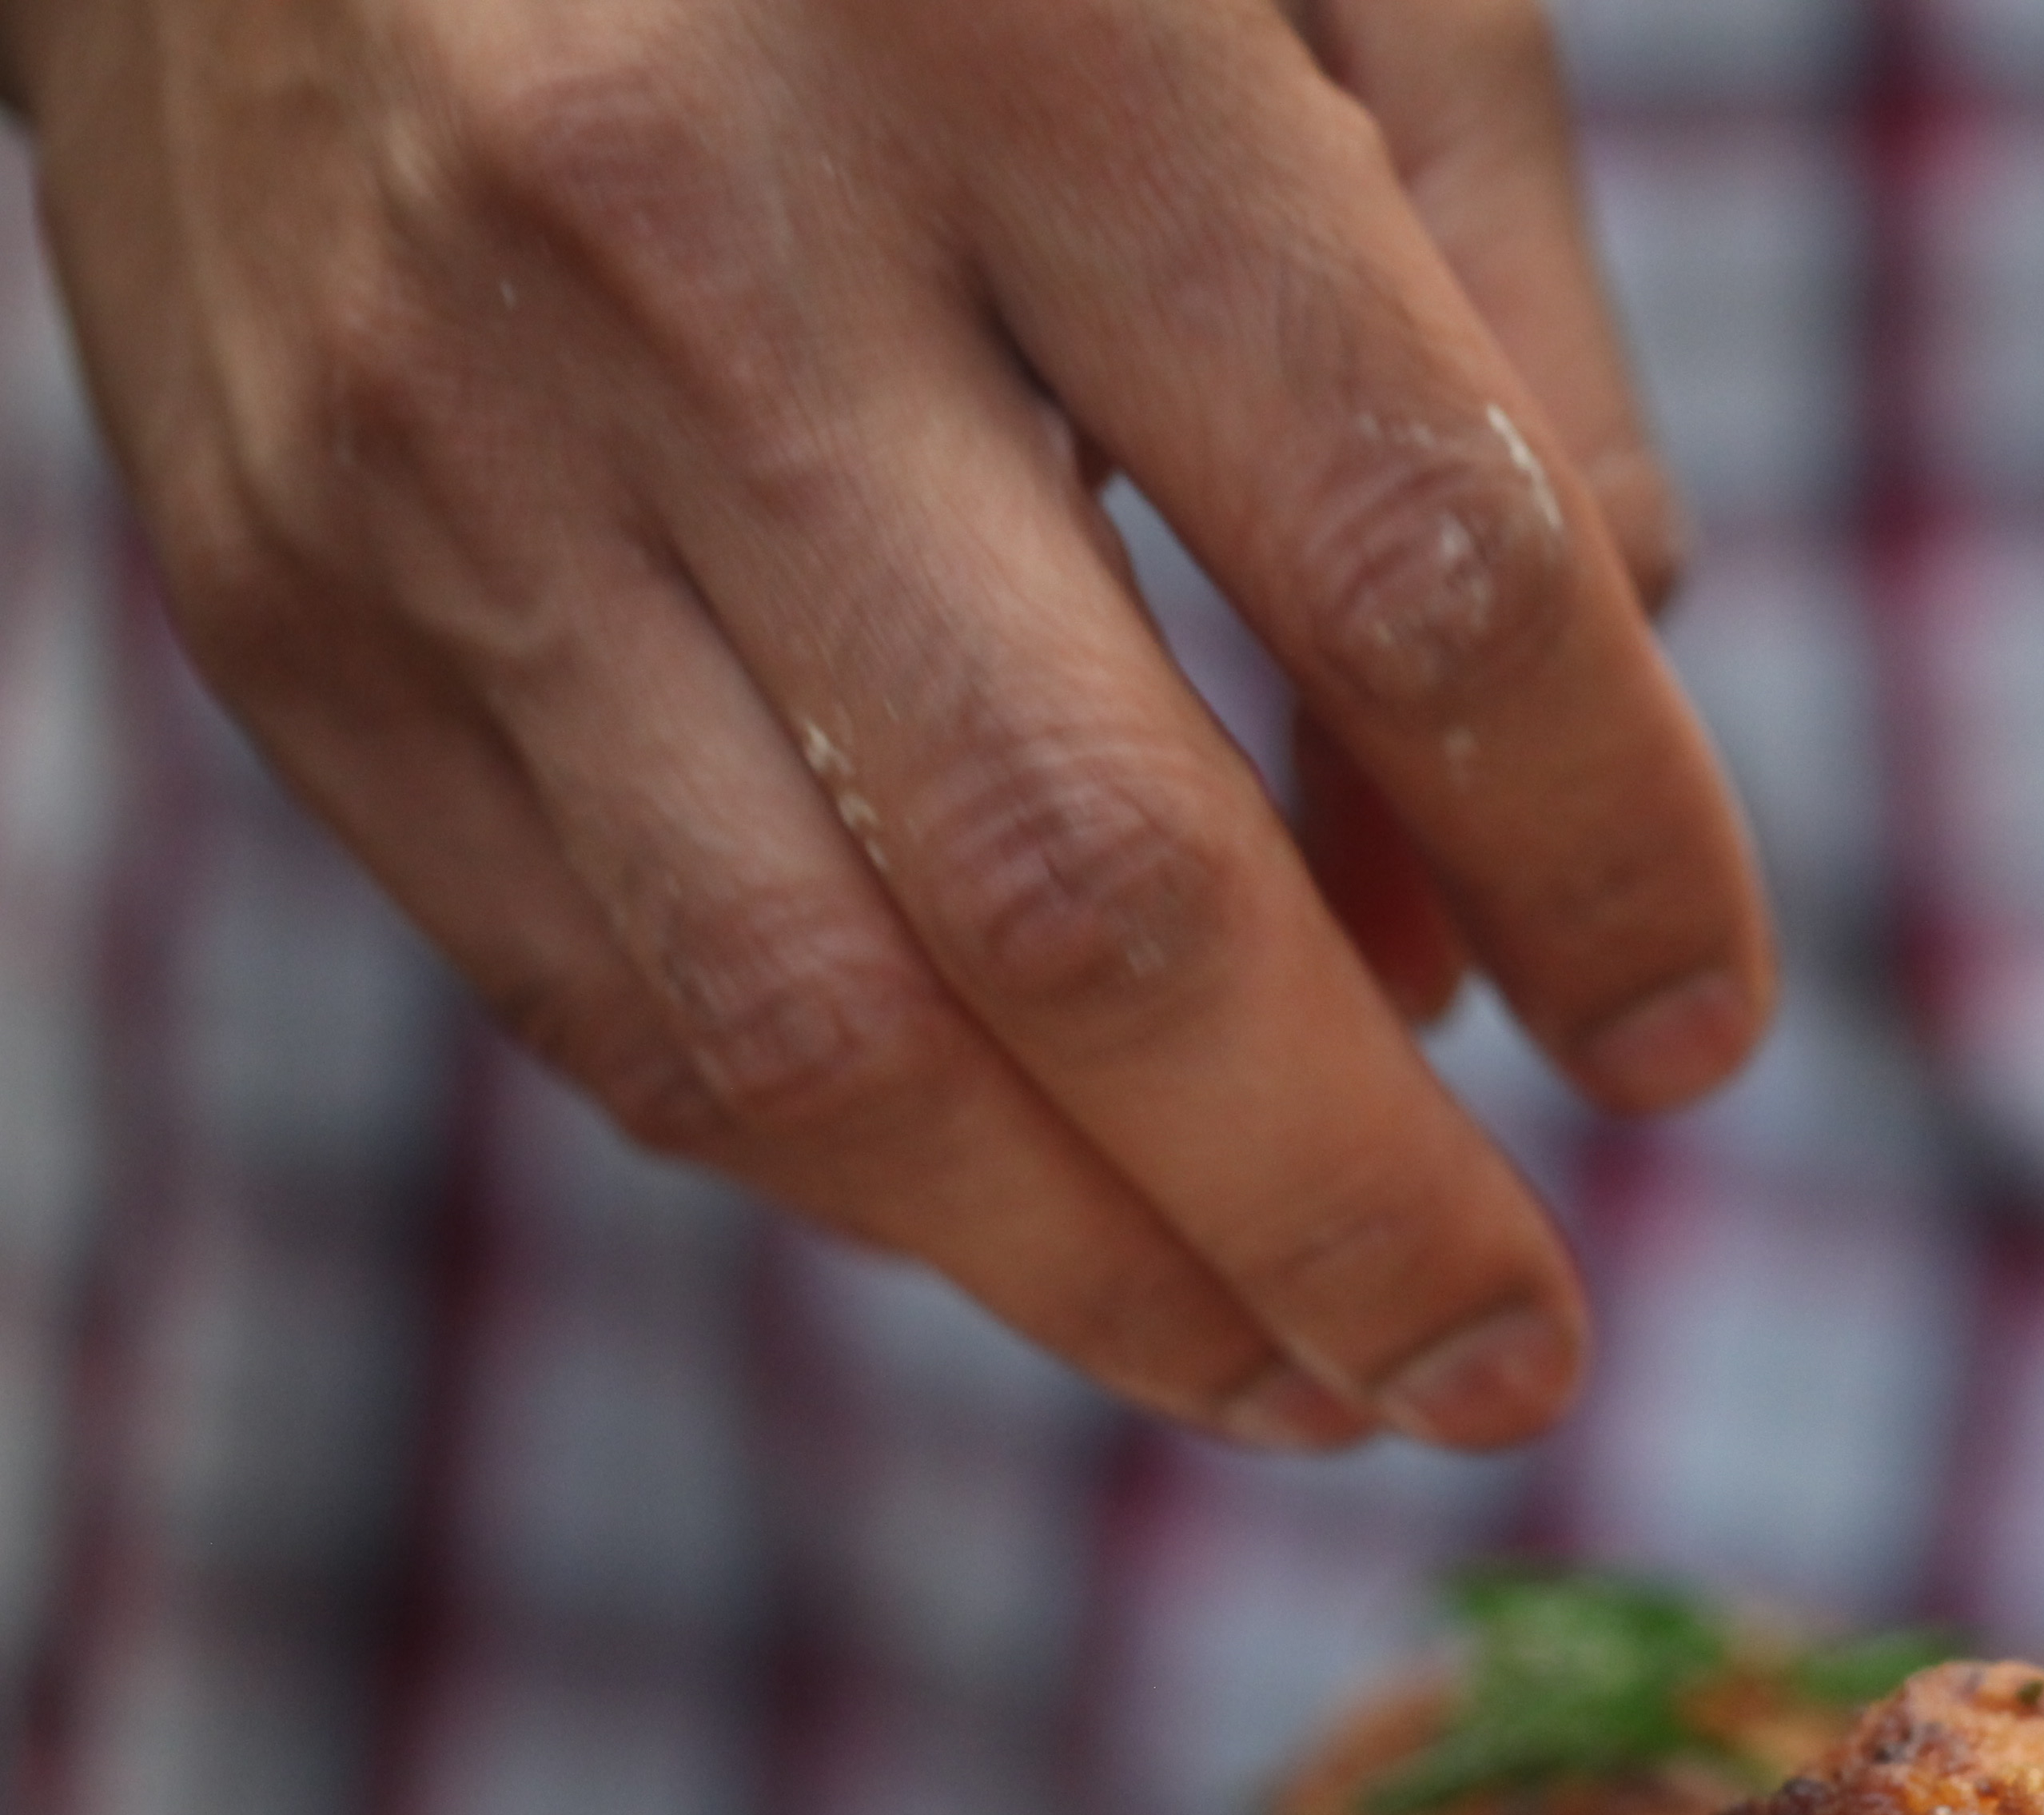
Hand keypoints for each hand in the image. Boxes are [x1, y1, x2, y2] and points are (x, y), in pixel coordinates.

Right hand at [4, 0, 1767, 1449]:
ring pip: (824, 1030)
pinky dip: (870, 1177)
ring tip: (1309, 1391)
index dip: (1608, 856)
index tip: (1690, 1045)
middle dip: (1353, 1206)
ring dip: (1114, 1282)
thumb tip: (1502, 882)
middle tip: (1514, 1368)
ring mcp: (450, 455)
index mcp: (1027, 36)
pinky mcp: (293, 603)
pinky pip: (617, 1006)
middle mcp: (700, 253)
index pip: (1417, 563)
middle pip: (1097, 885)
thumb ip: (1502, 363)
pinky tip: (1049, 1227)